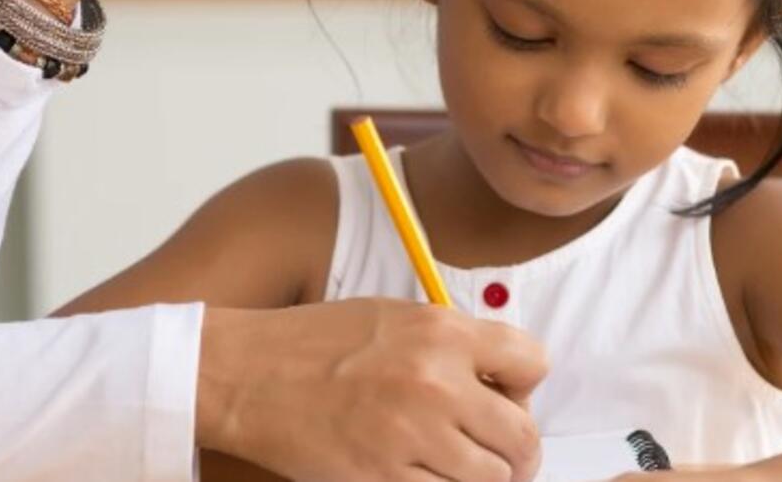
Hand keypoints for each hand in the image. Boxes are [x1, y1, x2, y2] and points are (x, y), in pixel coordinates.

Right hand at [197, 300, 548, 481]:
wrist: (249, 374)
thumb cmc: (317, 341)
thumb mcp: (395, 317)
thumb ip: (451, 342)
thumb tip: (498, 376)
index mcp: (442, 333)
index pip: (533, 363)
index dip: (524, 383)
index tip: (507, 392)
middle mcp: (436, 384)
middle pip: (523, 436)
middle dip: (517, 446)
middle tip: (497, 446)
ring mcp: (410, 437)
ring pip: (492, 479)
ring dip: (483, 475)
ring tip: (456, 460)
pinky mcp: (382, 480)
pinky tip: (422, 473)